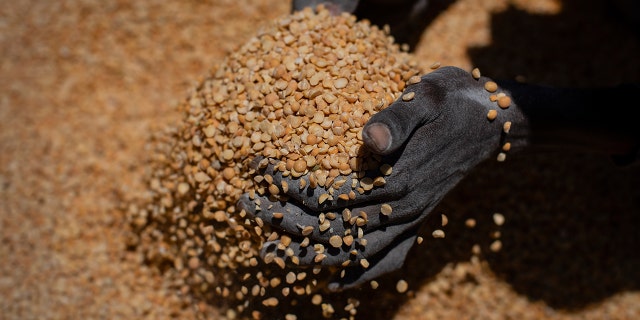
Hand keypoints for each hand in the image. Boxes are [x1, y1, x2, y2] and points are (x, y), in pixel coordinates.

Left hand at [238, 66, 527, 290]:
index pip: (332, 196)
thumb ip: (398, 119)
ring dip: (309, 255)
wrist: (494, 121)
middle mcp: (403, 210)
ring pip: (354, 253)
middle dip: (286, 220)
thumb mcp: (429, 96)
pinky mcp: (416, 222)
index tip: (260, 174)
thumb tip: (369, 141)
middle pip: (335, 228)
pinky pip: (389, 262)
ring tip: (269, 253)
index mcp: (399, 181)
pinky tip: (333, 288)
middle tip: (246, 205)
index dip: (292, 188)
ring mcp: (411, 221)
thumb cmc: (455, 102)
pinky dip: (360, 277)